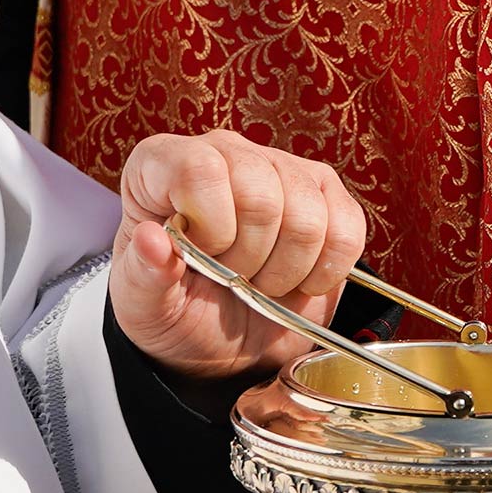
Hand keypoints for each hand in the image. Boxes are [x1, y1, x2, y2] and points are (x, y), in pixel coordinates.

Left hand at [108, 128, 367, 381]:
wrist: (224, 340)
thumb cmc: (176, 310)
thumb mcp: (144, 305)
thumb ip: (143, 275)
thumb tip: (150, 239)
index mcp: (163, 166)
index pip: (199, 169)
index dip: (210, 226)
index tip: (202, 258)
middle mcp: (225, 152)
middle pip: (261, 197)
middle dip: (249, 258)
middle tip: (232, 278)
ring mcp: (281, 166)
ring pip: (308, 215)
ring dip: (287, 269)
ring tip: (261, 281)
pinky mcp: (327, 191)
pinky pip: (348, 227)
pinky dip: (327, 269)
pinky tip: (300, 280)